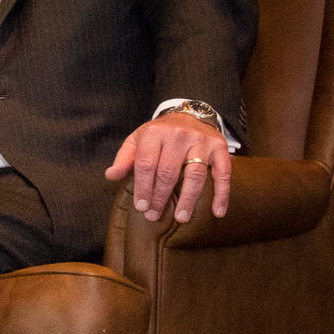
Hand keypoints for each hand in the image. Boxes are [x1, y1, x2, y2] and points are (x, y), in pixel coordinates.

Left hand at [104, 111, 228, 223]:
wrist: (189, 115)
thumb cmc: (159, 133)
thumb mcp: (137, 140)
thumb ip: (125, 158)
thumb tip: (111, 175)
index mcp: (154, 133)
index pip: (146, 165)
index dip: (142, 188)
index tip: (141, 206)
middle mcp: (178, 135)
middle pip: (168, 173)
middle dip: (160, 197)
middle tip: (154, 215)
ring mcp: (201, 141)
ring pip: (195, 175)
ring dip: (188, 199)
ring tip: (181, 217)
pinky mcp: (220, 148)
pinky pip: (223, 173)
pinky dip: (222, 194)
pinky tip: (217, 212)